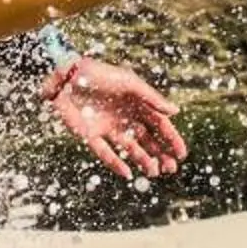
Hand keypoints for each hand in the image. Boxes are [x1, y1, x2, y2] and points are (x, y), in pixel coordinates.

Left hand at [42, 56, 186, 180]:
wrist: (64, 76)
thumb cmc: (98, 74)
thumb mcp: (128, 82)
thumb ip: (151, 98)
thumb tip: (175, 112)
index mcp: (136, 103)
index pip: (159, 124)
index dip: (171, 139)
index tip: (182, 154)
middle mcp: (124, 117)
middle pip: (147, 140)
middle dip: (161, 154)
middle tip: (171, 168)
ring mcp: (108, 127)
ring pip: (130, 148)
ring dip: (143, 160)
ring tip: (154, 172)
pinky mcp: (90, 135)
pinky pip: (105, 153)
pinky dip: (116, 163)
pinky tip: (128, 173)